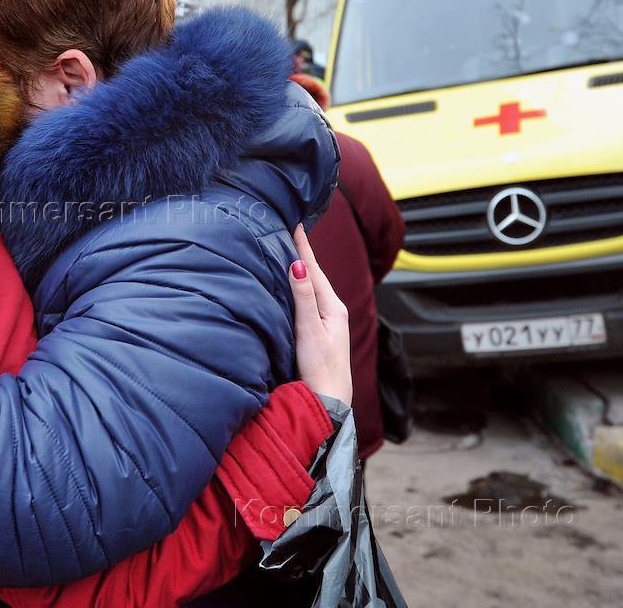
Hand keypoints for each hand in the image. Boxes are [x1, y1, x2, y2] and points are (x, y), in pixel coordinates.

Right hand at [289, 225, 352, 405]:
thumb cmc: (320, 368)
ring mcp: (327, 323)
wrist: (329, 400)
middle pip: (314, 275)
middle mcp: (331, 311)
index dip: (303, 247)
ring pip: (311, 288)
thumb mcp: (309, 329)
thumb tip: (299, 265)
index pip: (314, 269)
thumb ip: (304, 297)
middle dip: (302, 254)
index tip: (295, 223)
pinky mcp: (319, 333)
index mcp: (332, 307)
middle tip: (290, 231)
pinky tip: (294, 288)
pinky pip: (308, 301)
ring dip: (301, 270)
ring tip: (290, 252)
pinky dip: (300, 288)